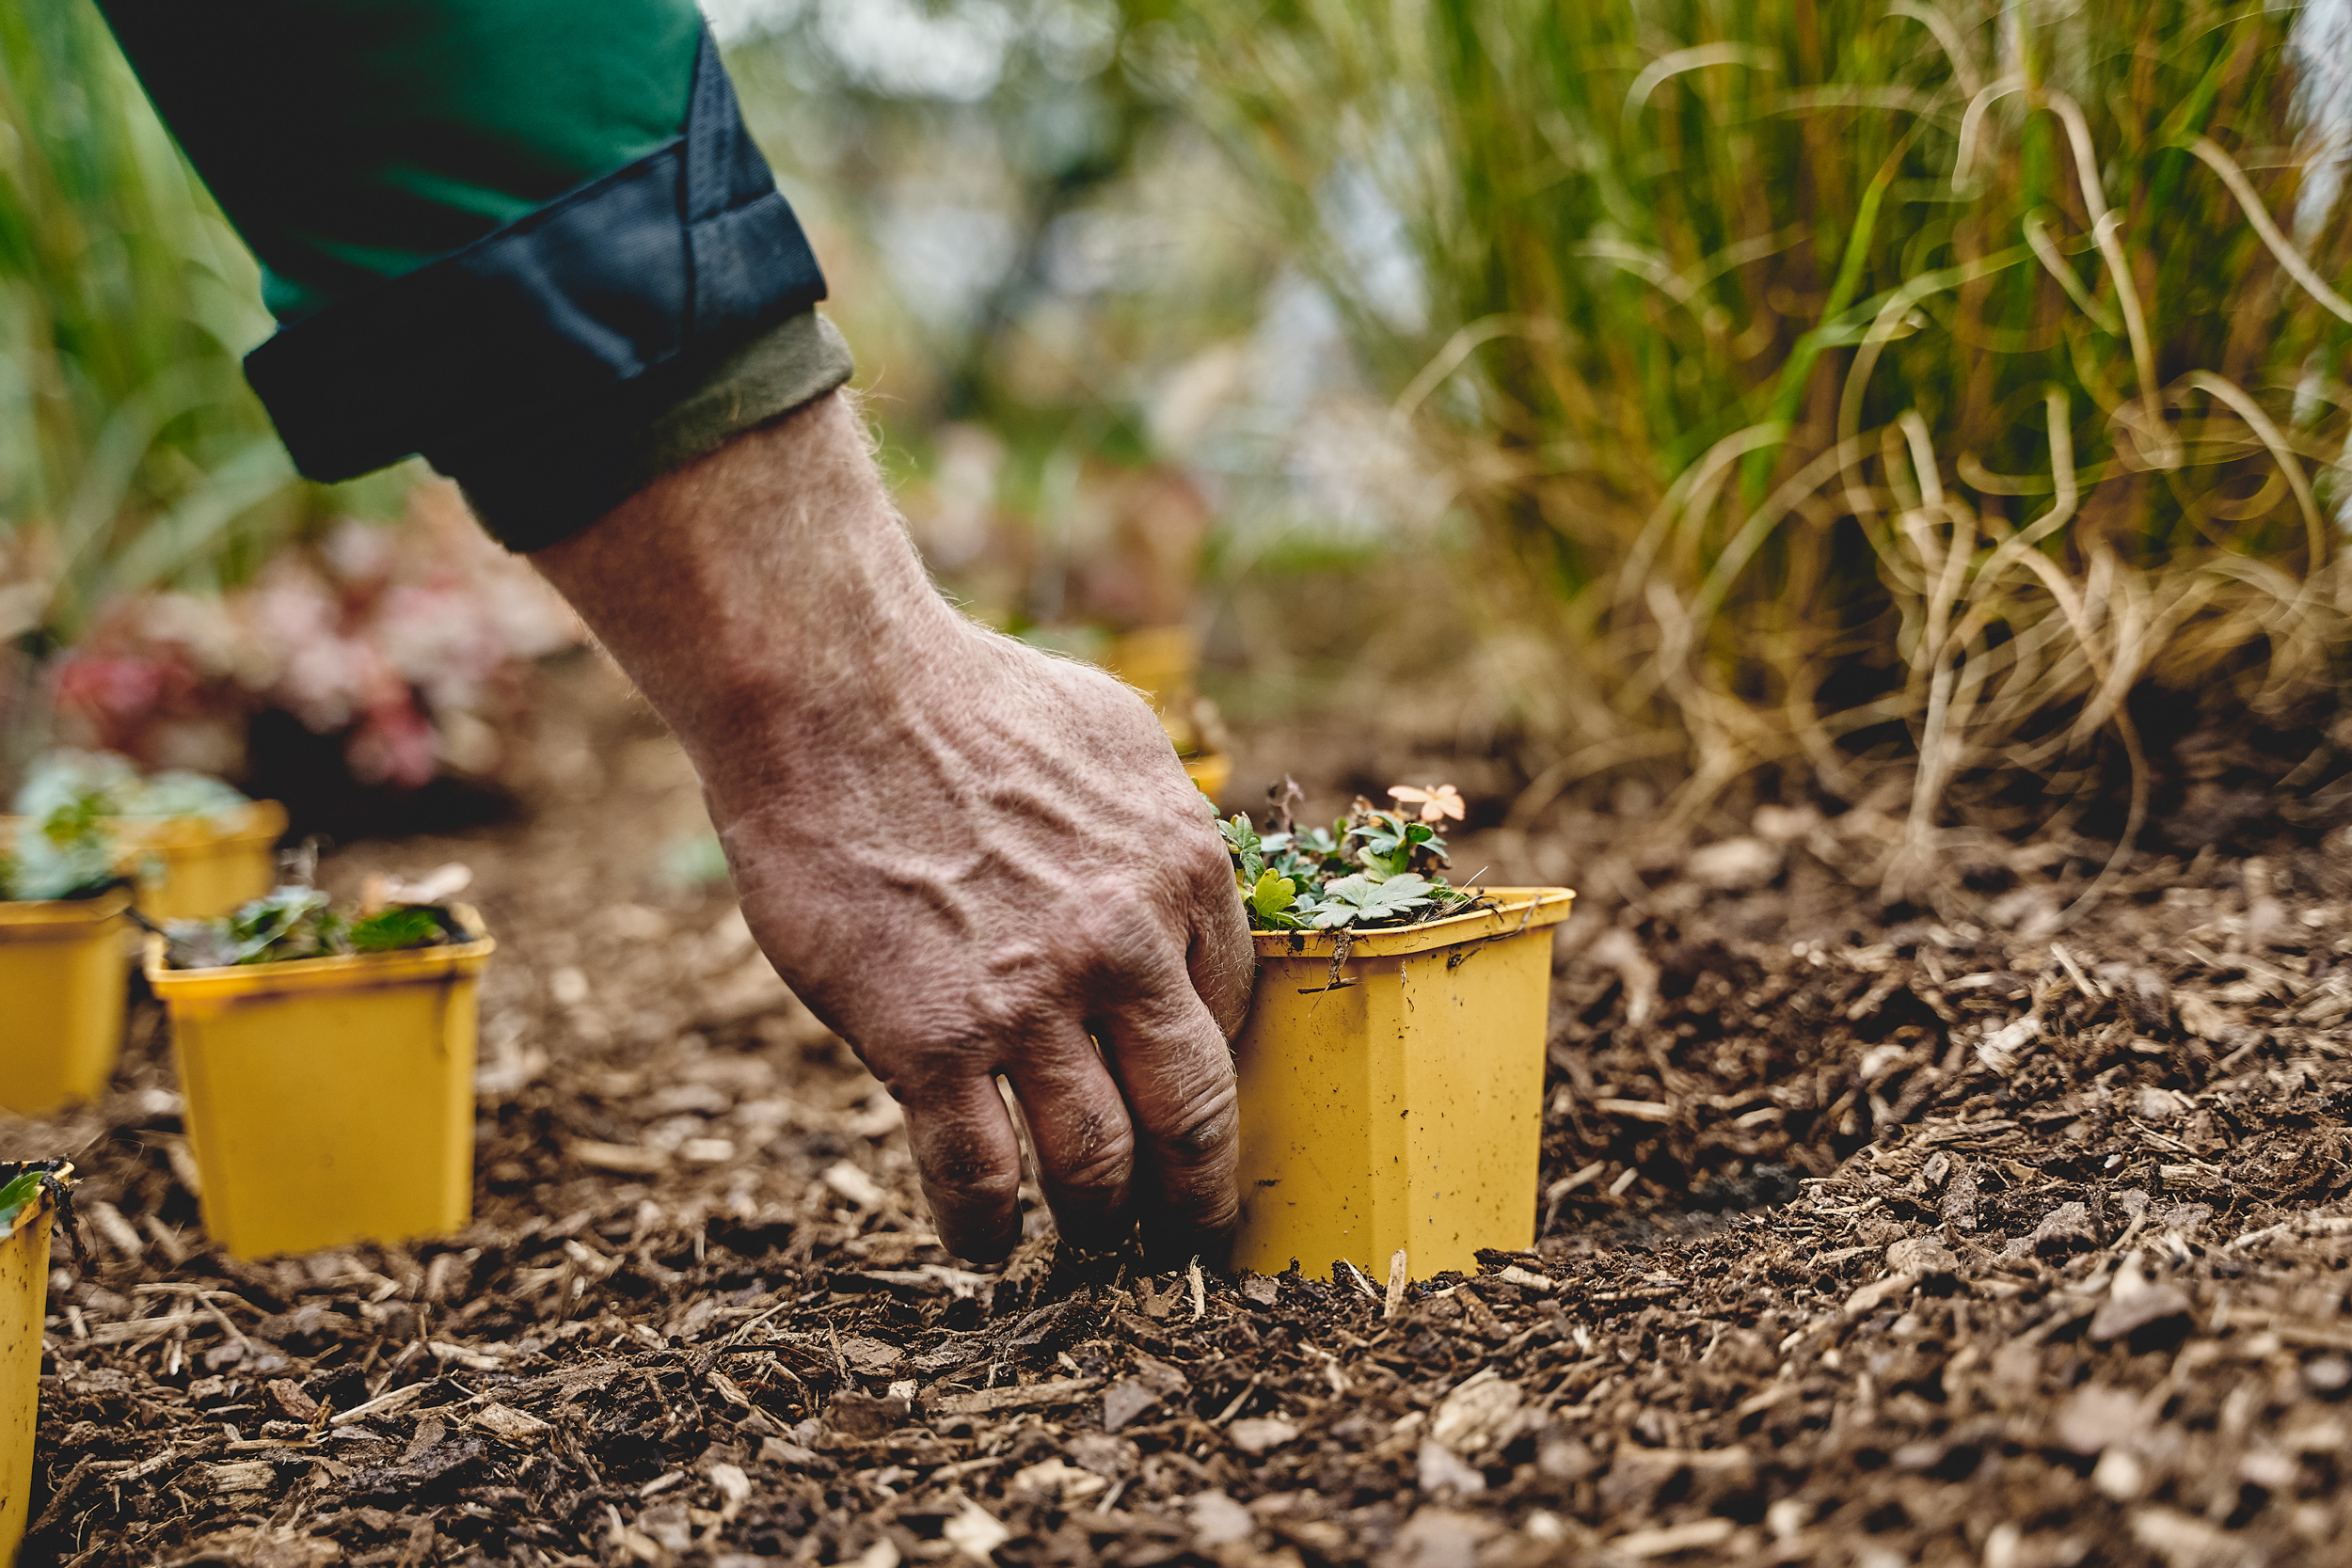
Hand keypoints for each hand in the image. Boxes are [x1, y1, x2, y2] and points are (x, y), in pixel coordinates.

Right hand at [533, 392, 1253, 1260]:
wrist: (834, 694)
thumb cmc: (966, 697)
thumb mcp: (1113, 736)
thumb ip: (1161, 821)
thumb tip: (1183, 883)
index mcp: (1183, 868)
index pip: (1231, 1010)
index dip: (1209, 1071)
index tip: (1188, 1110)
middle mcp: (1126, 947)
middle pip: (1194, 1112)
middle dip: (1197, 1191)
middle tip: (1186, 1232)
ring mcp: (1030, 1003)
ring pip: (1096, 1164)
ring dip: (1099, 1221)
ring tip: (1089, 1247)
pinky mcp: (932, 1042)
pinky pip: (977, 1176)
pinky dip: (986, 1230)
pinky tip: (983, 1248)